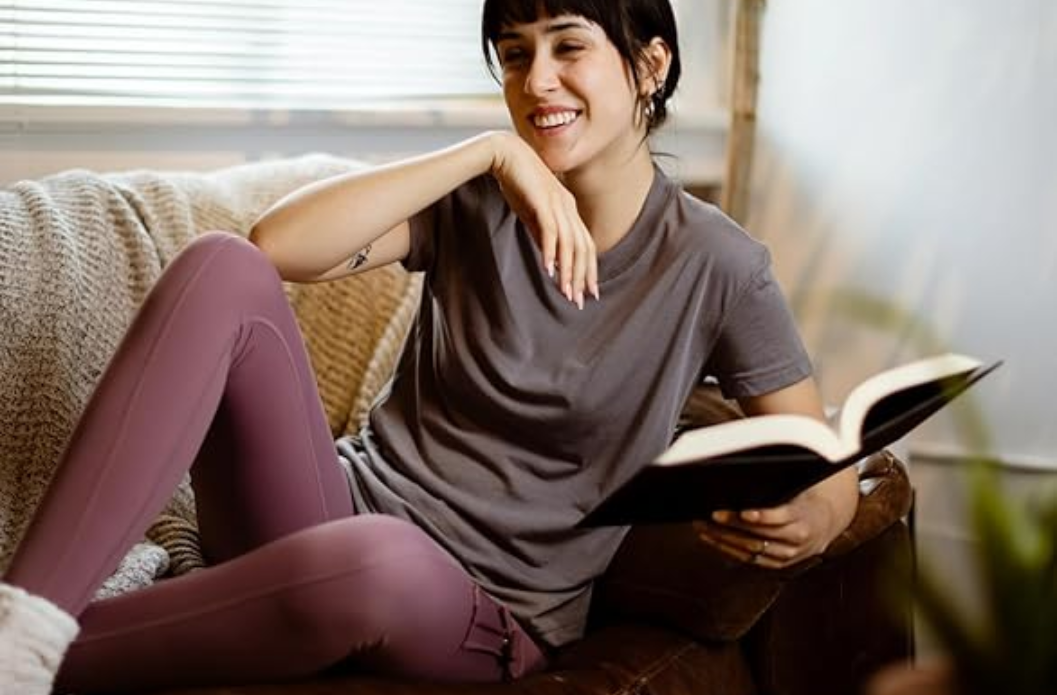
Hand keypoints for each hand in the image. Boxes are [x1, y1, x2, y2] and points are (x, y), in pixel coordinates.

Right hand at [489, 132, 597, 307]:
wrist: (503, 154)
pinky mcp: (543, 201)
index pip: (585, 245)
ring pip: (570, 244)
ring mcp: (558, 203)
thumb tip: (551, 260)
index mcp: (569, 209)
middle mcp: (569, 207)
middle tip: (580, 301)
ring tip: (566, 293)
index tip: (587, 292)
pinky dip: (551, 252)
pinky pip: (551, 231)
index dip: (588, 270)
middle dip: (583, 277)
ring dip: (569, 271)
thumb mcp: (532, 214)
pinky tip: (549, 271)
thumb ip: (542, 235)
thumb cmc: (517, 182)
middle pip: (583, 248)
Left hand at [693, 468, 858, 568]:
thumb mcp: (797, 487)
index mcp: (804, 517)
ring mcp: (786, 555)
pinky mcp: (776, 564)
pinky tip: (711, 538)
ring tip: (703, 526)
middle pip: (761, 535)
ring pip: (751, 549)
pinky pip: (748, 559)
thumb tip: (743, 473)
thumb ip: (776, 485)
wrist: (823, 522)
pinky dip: (727, 548)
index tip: (744, 511)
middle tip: (712, 514)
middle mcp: (796, 540)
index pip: (782, 517)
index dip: (762, 516)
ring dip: (723, 538)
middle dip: (733, 525)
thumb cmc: (802, 498)